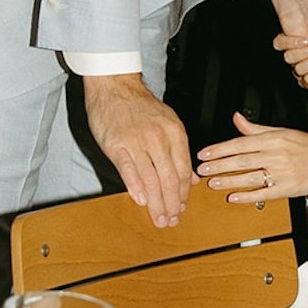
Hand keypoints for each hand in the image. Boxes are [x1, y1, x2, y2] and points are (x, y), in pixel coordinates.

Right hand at [82, 75, 192, 227]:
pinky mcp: (116, 144)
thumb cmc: (141, 106)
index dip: (185, 193)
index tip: (183, 208)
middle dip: (173, 204)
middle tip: (172, 221)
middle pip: (171, 179)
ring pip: (152, 179)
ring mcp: (137, 141)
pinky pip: (128, 169)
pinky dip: (136, 187)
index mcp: (175, 133)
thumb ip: (180, 151)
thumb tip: (193, 179)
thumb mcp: (169, 123)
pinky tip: (140, 201)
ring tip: (158, 218)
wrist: (115, 86)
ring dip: (157, 203)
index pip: (184, 170)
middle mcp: (159, 138)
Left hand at [197, 111, 307, 201]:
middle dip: (219, 165)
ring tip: (212, 183)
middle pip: (242, 160)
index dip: (220, 149)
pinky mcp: (289, 188)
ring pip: (250, 177)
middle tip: (202, 170)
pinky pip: (264, 193)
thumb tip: (236, 118)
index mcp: (275, 139)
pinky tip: (234, 197)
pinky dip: (248, 195)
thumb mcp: (283, 132)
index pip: (241, 143)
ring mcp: (283, 172)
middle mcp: (277, 154)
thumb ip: (256, 128)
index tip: (205, 153)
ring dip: (229, 181)